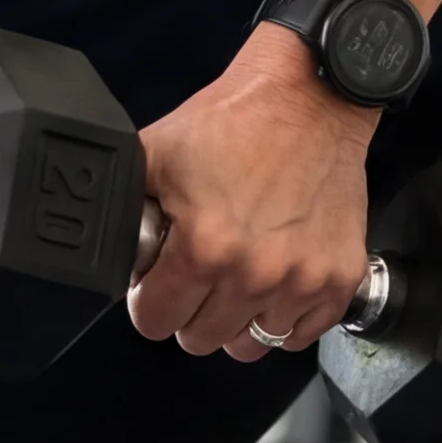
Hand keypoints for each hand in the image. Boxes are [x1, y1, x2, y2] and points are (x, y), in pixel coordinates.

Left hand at [129, 27, 378, 358]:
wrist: (310, 97)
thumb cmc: (235, 121)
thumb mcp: (155, 154)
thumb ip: (125, 208)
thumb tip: (103, 247)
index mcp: (204, 249)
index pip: (154, 322)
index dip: (149, 299)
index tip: (159, 280)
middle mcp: (255, 274)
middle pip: (199, 340)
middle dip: (190, 310)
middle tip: (199, 271)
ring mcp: (301, 281)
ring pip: (250, 345)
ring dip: (238, 318)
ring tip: (238, 275)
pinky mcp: (338, 278)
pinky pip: (301, 335)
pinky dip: (285, 318)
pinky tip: (275, 283)